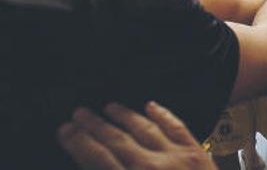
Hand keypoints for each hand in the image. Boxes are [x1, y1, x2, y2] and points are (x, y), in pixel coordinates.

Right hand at [58, 102, 217, 169]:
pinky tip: (151, 106)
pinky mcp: (197, 154)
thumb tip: (93, 166)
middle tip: (79, 112)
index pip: (97, 158)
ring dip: (124, 115)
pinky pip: (177, 126)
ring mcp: (176, 158)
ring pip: (144, 128)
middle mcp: (152, 168)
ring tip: (109, 106)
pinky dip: (162, 114)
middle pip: (116, 140)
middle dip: (94, 125)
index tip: (65, 130)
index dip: (78, 142)